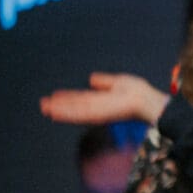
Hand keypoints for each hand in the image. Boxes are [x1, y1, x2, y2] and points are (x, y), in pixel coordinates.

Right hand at [41, 73, 168, 126]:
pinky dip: (69, 113)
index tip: (53, 98)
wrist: (150, 100)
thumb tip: (92, 79)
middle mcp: (100, 106)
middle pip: (76, 106)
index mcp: (104, 99)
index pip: (82, 99)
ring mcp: (100, 110)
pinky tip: (59, 112)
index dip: (68, 99)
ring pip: (76, 111)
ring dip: (61, 110)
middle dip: (60, 106)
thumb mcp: (120, 82)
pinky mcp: (101, 113)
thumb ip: (105, 82)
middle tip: (43, 105)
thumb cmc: (140, 92)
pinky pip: (81, 113)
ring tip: (46, 109)